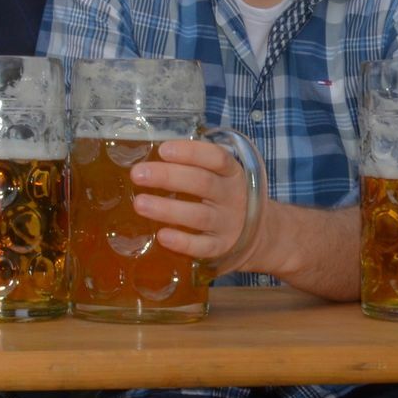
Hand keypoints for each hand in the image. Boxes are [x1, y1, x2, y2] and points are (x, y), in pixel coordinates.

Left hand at [130, 138, 257, 267]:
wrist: (259, 234)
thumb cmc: (225, 196)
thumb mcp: (221, 176)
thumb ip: (193, 166)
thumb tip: (150, 161)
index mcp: (231, 172)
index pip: (216, 157)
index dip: (190, 152)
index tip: (163, 150)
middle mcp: (232, 196)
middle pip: (202, 183)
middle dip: (167, 177)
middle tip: (137, 174)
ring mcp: (228, 223)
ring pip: (198, 216)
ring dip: (167, 209)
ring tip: (139, 204)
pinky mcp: (222, 247)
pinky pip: (203, 246)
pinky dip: (183, 242)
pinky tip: (162, 236)